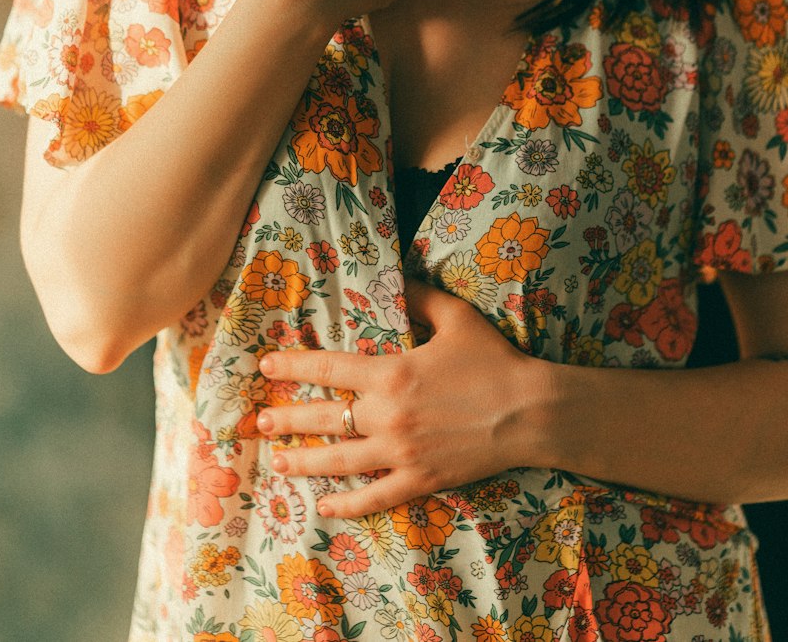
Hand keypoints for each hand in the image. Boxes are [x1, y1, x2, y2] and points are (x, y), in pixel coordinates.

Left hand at [255, 278, 539, 517]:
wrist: (529, 411)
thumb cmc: (494, 360)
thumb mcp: (456, 317)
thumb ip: (421, 297)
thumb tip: (397, 278)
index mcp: (391, 372)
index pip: (328, 368)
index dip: (294, 366)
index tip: (267, 365)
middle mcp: (387, 415)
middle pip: (325, 417)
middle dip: (286, 419)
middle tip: (258, 423)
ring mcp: (401, 452)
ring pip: (339, 460)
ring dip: (304, 461)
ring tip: (278, 462)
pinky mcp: (419, 480)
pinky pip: (374, 496)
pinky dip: (347, 505)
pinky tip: (324, 508)